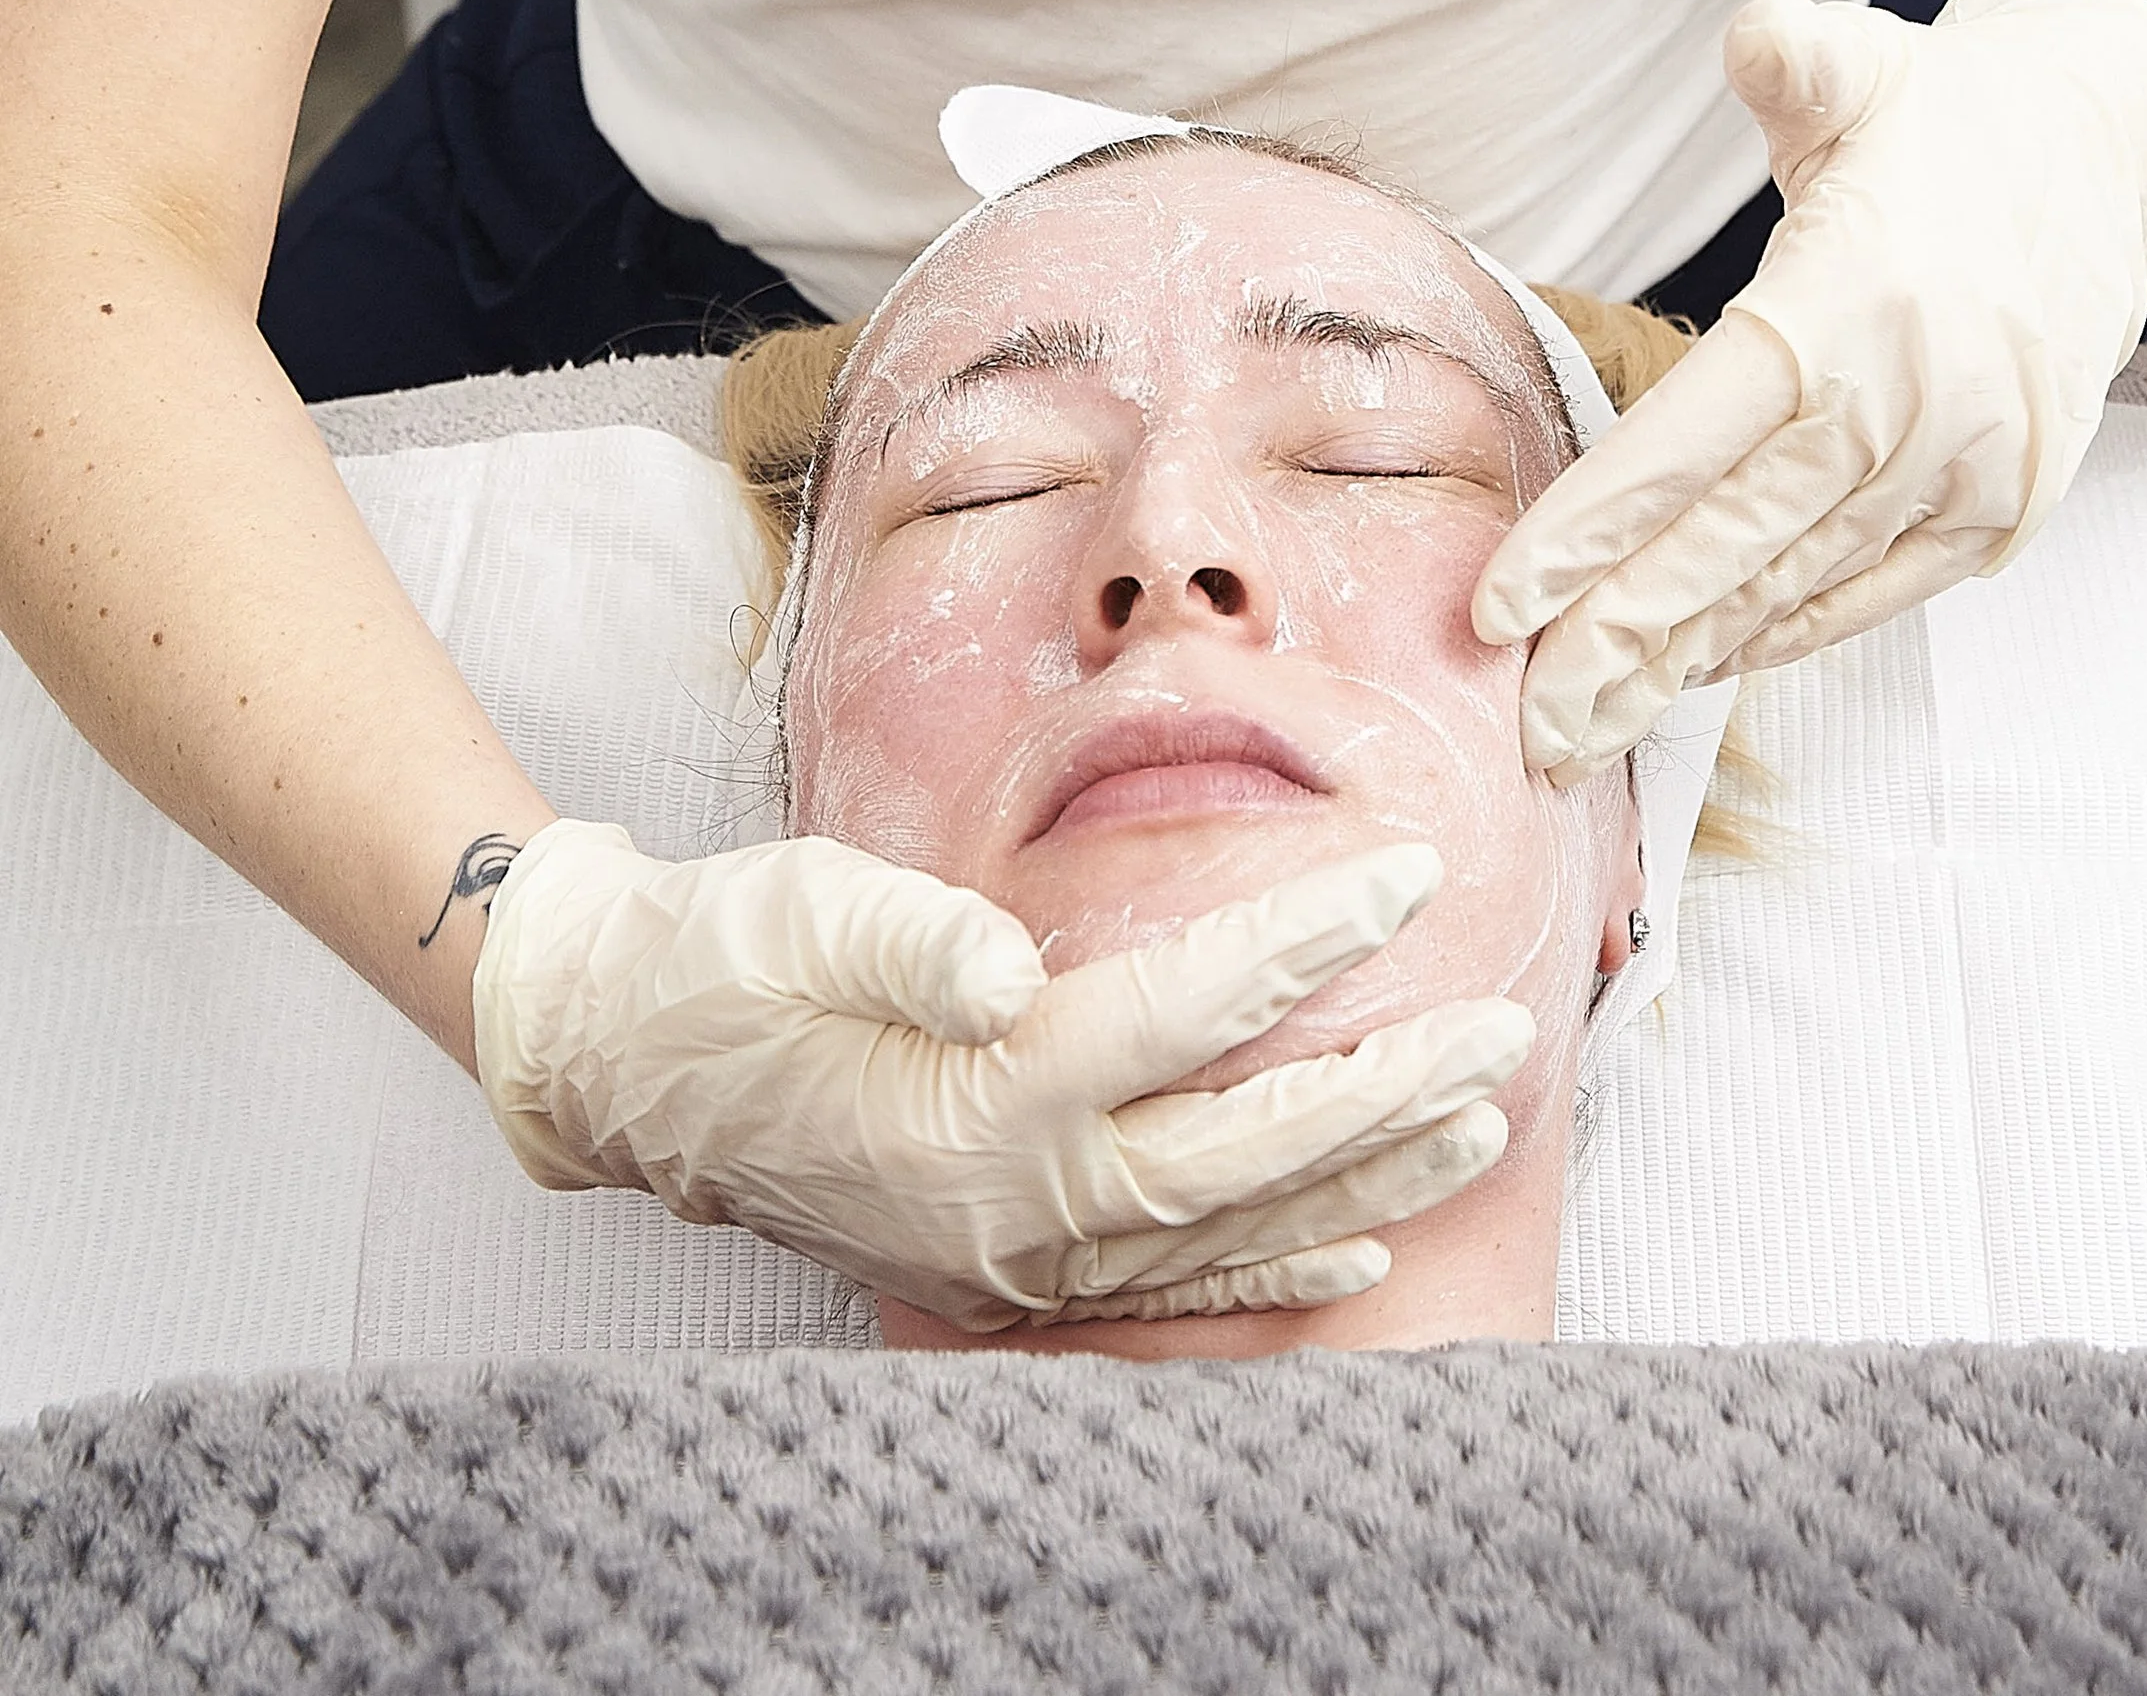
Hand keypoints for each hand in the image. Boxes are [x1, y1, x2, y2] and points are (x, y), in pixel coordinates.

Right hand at [474, 823, 1532, 1329]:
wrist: (626, 1057)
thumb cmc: (726, 961)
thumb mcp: (801, 912)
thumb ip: (913, 938)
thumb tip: (1011, 960)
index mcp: (976, 1094)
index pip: (1181, 1015)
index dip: (1300, 943)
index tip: (1407, 875)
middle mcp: (1013, 1198)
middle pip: (1242, 1149)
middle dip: (1386, 1090)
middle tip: (1503, 1027)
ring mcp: (1012, 1252)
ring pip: (1228, 1228)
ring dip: (1364, 1176)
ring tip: (1479, 1116)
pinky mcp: (1001, 1267)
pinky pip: (1166, 1287)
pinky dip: (1272, 1272)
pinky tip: (1361, 1245)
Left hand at [1474, 0, 2146, 774]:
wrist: (2117, 163)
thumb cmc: (1949, 119)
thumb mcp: (1863, 60)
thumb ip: (1794, 57)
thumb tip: (1758, 38)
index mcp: (1848, 305)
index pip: (1688, 444)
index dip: (1590, 534)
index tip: (1499, 609)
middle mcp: (1910, 403)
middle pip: (1730, 547)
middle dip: (1616, 645)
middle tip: (1528, 728)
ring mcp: (1966, 468)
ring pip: (1796, 585)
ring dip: (1688, 662)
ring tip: (1592, 725)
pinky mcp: (2004, 505)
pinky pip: (1876, 591)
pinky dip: (1788, 633)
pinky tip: (1708, 668)